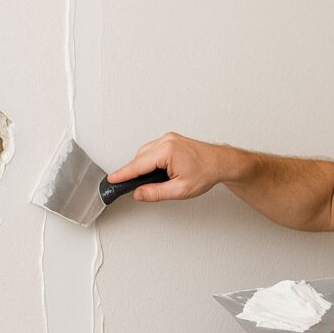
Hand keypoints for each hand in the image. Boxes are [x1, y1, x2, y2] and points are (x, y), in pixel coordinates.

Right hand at [107, 132, 223, 201]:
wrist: (221, 163)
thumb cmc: (207, 172)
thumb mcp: (180, 190)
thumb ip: (156, 193)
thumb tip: (138, 193)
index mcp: (168, 151)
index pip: (138, 165)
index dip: (123, 174)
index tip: (112, 179)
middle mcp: (167, 141)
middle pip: (140, 158)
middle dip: (134, 172)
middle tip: (130, 187)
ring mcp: (169, 138)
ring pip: (145, 153)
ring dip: (143, 167)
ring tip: (149, 182)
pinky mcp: (171, 140)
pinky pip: (152, 150)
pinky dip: (150, 161)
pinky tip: (155, 171)